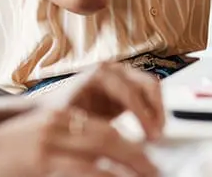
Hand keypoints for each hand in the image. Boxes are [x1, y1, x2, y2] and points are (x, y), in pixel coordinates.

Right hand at [0, 105, 158, 176]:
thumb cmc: (3, 158)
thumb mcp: (40, 144)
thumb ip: (69, 148)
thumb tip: (104, 165)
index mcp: (60, 119)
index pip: (106, 127)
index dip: (132, 144)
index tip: (150, 160)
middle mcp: (57, 126)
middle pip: (109, 136)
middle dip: (137, 156)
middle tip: (156, 171)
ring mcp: (48, 143)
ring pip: (100, 151)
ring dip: (128, 167)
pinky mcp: (40, 160)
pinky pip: (81, 169)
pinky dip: (104, 176)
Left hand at [40, 63, 165, 141]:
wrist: (53, 108)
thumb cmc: (59, 113)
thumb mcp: (72, 120)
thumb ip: (91, 125)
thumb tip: (108, 140)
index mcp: (100, 74)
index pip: (130, 92)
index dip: (143, 115)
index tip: (150, 135)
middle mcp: (114, 70)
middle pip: (147, 84)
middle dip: (156, 111)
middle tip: (157, 135)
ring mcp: (123, 77)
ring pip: (152, 88)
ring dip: (158, 111)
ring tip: (155, 135)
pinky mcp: (128, 89)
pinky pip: (149, 96)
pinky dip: (154, 112)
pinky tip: (151, 130)